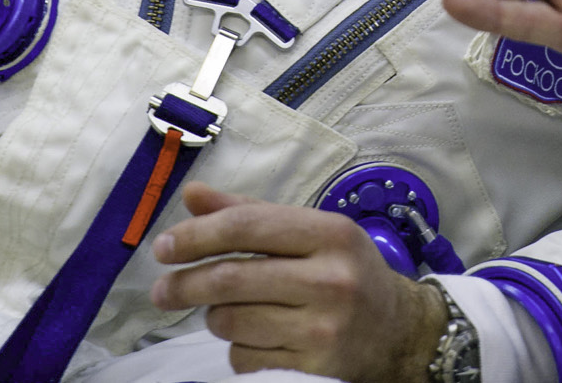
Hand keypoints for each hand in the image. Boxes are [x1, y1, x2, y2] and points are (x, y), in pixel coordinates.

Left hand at [149, 181, 442, 381]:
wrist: (399, 332)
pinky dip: (238, 348)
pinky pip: (243, 358)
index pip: (247, 227)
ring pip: (230, 322)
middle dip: (185, 284)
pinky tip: (258, 338)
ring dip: (215, 317)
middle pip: (231, 278)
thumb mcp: (313, 234)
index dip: (196, 235)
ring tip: (231, 311)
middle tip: (162, 290)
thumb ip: (252, 214)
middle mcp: (330, 279)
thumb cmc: (347, 272)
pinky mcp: (311, 369)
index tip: (164, 246)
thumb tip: (193, 195)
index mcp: (331, 234)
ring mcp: (322, 328)